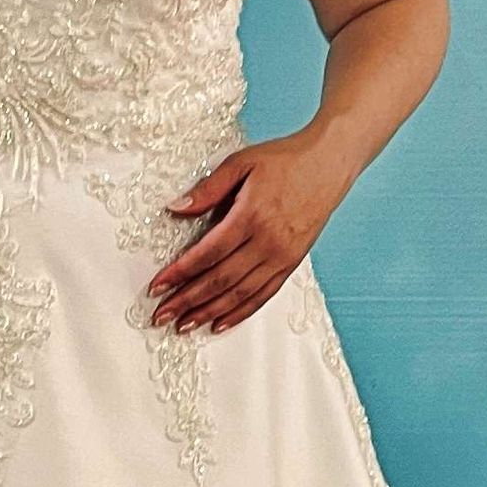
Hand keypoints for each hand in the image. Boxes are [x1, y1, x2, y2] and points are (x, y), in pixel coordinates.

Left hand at [148, 128, 353, 333]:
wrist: (329, 164)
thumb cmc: (284, 160)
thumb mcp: (241, 163)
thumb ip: (208, 189)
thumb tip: (175, 208)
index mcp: (251, 215)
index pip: (208, 253)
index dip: (179, 273)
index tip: (157, 287)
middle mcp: (268, 242)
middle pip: (220, 280)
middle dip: (187, 300)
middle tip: (161, 315)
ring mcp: (282, 256)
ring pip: (239, 293)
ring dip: (208, 312)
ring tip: (183, 326)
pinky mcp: (291, 263)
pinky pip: (263, 295)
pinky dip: (240, 313)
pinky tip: (219, 323)